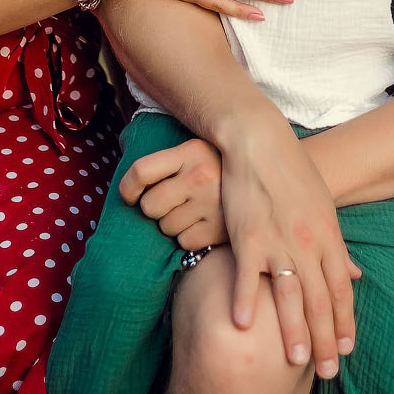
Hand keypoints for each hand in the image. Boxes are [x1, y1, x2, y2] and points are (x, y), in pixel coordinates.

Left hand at [120, 137, 228, 251]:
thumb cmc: (219, 170)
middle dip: (155, 208)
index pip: (142, 171)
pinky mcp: (219, 229)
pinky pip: (184, 242)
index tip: (128, 196)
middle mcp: (200, 176)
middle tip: (173, 202)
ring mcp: (210, 204)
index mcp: (191, 151)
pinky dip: (189, 238)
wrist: (266, 186)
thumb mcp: (196, 153)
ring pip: (165, 227)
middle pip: (149, 205)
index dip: (127, 187)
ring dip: (173, 224)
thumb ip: (167, 163)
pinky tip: (204, 224)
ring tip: (193, 211)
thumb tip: (129, 187)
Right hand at [216, 107, 360, 378]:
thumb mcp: (323, 207)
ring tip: (298, 362)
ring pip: (290, 295)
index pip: (341, 289)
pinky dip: (246, 300)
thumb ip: (336, 245)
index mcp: (328, 237)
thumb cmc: (292, 173)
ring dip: (294, 332)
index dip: (345, 321)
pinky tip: (244, 326)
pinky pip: (248, 275)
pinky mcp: (248, 237)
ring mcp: (278, 242)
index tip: (347, 349)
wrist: (261, 143)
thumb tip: (355, 274)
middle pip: (320, 300)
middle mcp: (308, 244)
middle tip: (329, 373)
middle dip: (326, 339)